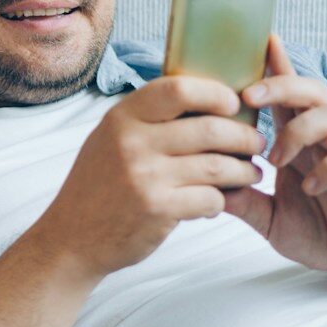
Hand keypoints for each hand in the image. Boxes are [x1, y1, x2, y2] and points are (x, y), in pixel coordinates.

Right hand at [32, 75, 267, 279]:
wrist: (72, 237)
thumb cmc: (99, 186)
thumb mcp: (109, 139)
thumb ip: (147, 119)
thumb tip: (204, 99)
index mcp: (122, 118)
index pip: (179, 89)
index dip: (215, 94)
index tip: (232, 105)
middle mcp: (131, 142)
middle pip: (210, 128)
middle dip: (244, 138)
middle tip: (255, 145)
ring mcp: (144, 176)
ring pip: (218, 166)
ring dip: (244, 171)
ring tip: (250, 173)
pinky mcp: (157, 209)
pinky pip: (211, 198)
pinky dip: (222, 201)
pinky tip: (217, 202)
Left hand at [222, 36, 326, 294]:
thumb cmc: (319, 231)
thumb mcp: (268, 217)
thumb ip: (240, 200)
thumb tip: (199, 186)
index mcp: (299, 142)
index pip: (285, 96)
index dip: (275, 66)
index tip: (258, 39)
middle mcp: (324, 141)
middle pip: (309, 92)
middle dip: (279, 85)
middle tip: (248, 96)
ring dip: (296, 131)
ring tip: (275, 160)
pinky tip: (309, 188)